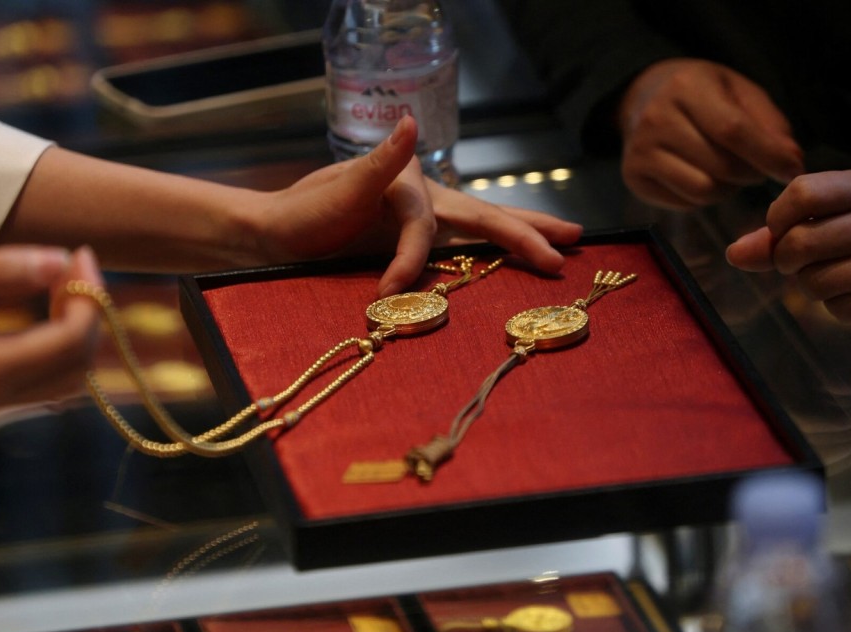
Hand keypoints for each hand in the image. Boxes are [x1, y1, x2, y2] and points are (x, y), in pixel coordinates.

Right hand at [0, 245, 102, 413]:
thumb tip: (61, 260)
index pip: (73, 340)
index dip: (88, 294)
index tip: (80, 255)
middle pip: (79, 364)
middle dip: (87, 314)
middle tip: (70, 267)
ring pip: (64, 379)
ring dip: (72, 332)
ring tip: (53, 284)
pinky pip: (39, 380)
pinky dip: (51, 346)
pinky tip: (26, 308)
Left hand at [252, 116, 581, 295]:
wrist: (280, 234)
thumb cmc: (303, 213)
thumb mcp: (338, 189)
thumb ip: (380, 161)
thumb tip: (411, 124)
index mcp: (407, 186)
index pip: (426, 224)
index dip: (411, 258)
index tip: (385, 288)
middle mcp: (424, 200)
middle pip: (485, 214)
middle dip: (528, 231)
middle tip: (569, 244)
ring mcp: (424, 221)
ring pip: (483, 227)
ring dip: (523, 236)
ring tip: (559, 244)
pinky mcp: (417, 242)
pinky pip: (464, 247)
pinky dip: (493, 252)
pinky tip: (514, 256)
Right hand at [617, 58, 804, 209]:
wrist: (644, 96)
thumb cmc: (702, 92)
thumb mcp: (740, 91)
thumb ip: (770, 124)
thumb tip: (791, 163)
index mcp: (686, 87)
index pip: (732, 130)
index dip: (768, 155)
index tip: (792, 170)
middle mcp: (656, 119)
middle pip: (721, 167)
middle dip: (750, 174)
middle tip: (755, 167)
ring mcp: (640, 151)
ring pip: (703, 191)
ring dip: (727, 189)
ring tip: (727, 170)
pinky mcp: (633, 177)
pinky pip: (684, 203)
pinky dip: (703, 197)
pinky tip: (700, 175)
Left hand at [725, 170, 850, 333]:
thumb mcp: (830, 217)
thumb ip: (777, 232)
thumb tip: (734, 254)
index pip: (801, 193)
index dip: (778, 219)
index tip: (782, 231)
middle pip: (800, 243)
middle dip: (787, 260)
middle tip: (801, 263)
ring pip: (814, 281)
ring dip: (811, 285)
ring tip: (835, 276)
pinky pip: (839, 309)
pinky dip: (837, 307)